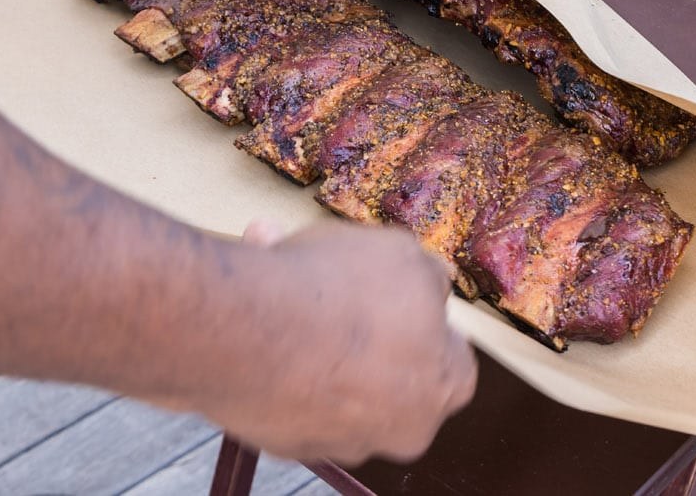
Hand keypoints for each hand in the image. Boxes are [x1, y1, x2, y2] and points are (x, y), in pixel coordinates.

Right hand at [208, 221, 477, 463]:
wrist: (245, 331)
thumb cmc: (337, 295)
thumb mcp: (404, 254)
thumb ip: (427, 275)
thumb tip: (430, 281)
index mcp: (440, 388)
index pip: (451, 357)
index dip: (426, 318)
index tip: (398, 294)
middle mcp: (397, 430)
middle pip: (393, 376)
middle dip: (369, 331)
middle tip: (342, 288)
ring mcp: (338, 441)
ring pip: (337, 382)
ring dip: (320, 339)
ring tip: (290, 287)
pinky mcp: (284, 441)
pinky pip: (292, 393)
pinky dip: (282, 361)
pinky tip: (264, 318)